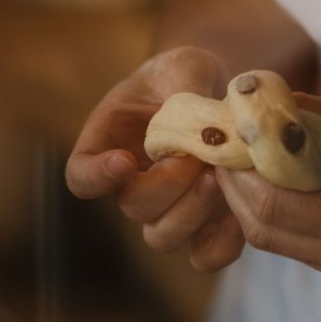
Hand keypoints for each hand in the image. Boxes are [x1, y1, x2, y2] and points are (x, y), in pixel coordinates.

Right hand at [64, 45, 245, 271]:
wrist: (221, 96)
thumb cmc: (189, 77)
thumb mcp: (185, 66)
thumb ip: (184, 85)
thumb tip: (195, 118)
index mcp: (109, 145)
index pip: (80, 176)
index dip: (95, 176)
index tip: (124, 160)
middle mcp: (132, 185)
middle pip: (132, 207)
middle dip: (166, 185)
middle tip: (196, 157)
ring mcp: (168, 210)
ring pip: (163, 236)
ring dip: (192, 212)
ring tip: (218, 178)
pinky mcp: (205, 226)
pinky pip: (206, 255)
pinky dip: (223, 243)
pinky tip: (241, 213)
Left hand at [216, 96, 320, 299]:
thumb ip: (311, 119)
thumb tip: (250, 100)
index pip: (269, 207)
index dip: (237, 173)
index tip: (224, 137)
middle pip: (266, 232)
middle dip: (239, 190)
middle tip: (229, 148)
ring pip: (283, 243)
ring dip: (262, 203)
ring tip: (258, 162)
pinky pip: (308, 250)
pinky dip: (292, 216)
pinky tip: (295, 186)